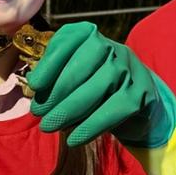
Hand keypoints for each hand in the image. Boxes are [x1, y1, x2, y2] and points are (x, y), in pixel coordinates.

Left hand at [28, 22, 175, 174]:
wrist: (137, 103)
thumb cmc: (93, 86)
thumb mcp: (73, 75)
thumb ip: (54, 76)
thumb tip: (33, 91)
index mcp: (90, 36)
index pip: (69, 41)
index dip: (51, 63)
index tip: (35, 85)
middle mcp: (113, 47)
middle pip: (84, 64)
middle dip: (58, 91)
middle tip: (39, 113)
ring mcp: (130, 68)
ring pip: (101, 84)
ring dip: (71, 108)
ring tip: (50, 125)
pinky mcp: (142, 93)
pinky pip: (116, 108)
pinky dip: (92, 125)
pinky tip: (75, 138)